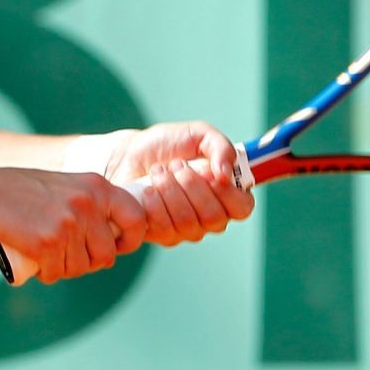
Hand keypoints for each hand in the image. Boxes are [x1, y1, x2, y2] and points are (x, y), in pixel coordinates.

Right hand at [0, 166, 146, 283]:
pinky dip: (46, 273)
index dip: (130, 239)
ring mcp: (68, 224)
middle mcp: (87, 204)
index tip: (116, 247)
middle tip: (69, 255)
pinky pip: (56, 273)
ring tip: (48, 253)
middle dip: (89, 261)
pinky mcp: (47, 243)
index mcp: (97, 186)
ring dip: (65, 268)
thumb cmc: (23, 191)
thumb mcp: (67, 185)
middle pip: (107, 254)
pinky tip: (36, 260)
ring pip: (81, 267)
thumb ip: (91, 203)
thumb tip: (114, 238)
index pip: (136, 218)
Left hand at [106, 122, 254, 245]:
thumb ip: (221, 147)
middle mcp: (209, 218)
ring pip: (187, 223)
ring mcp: (186, 230)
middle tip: (176, 164)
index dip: (228, 193)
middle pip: (214, 218)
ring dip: (170, 190)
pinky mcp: (161, 236)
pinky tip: (148, 188)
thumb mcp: (199, 134)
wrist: (128, 155)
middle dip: (192, 186)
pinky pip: (164, 228)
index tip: (210, 173)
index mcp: (225, 194)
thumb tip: (226, 175)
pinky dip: (155, 202)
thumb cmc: (167, 145)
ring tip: (159, 171)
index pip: (242, 208)